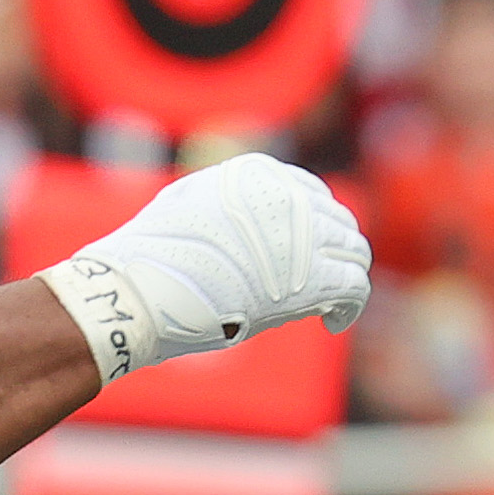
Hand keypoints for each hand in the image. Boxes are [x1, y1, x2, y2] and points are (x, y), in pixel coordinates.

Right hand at [40, 154, 376, 384]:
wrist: (138, 290)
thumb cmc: (150, 258)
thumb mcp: (188, 202)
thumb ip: (228, 201)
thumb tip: (247, 223)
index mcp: (259, 172)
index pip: (312, 194)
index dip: (314, 228)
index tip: (306, 256)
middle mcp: (288, 196)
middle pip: (338, 221)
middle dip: (334, 253)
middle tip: (323, 284)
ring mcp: (303, 236)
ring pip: (354, 251)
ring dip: (346, 277)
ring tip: (330, 304)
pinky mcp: (312, 278)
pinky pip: (354, 285)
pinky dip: (350, 306)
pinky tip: (332, 322)